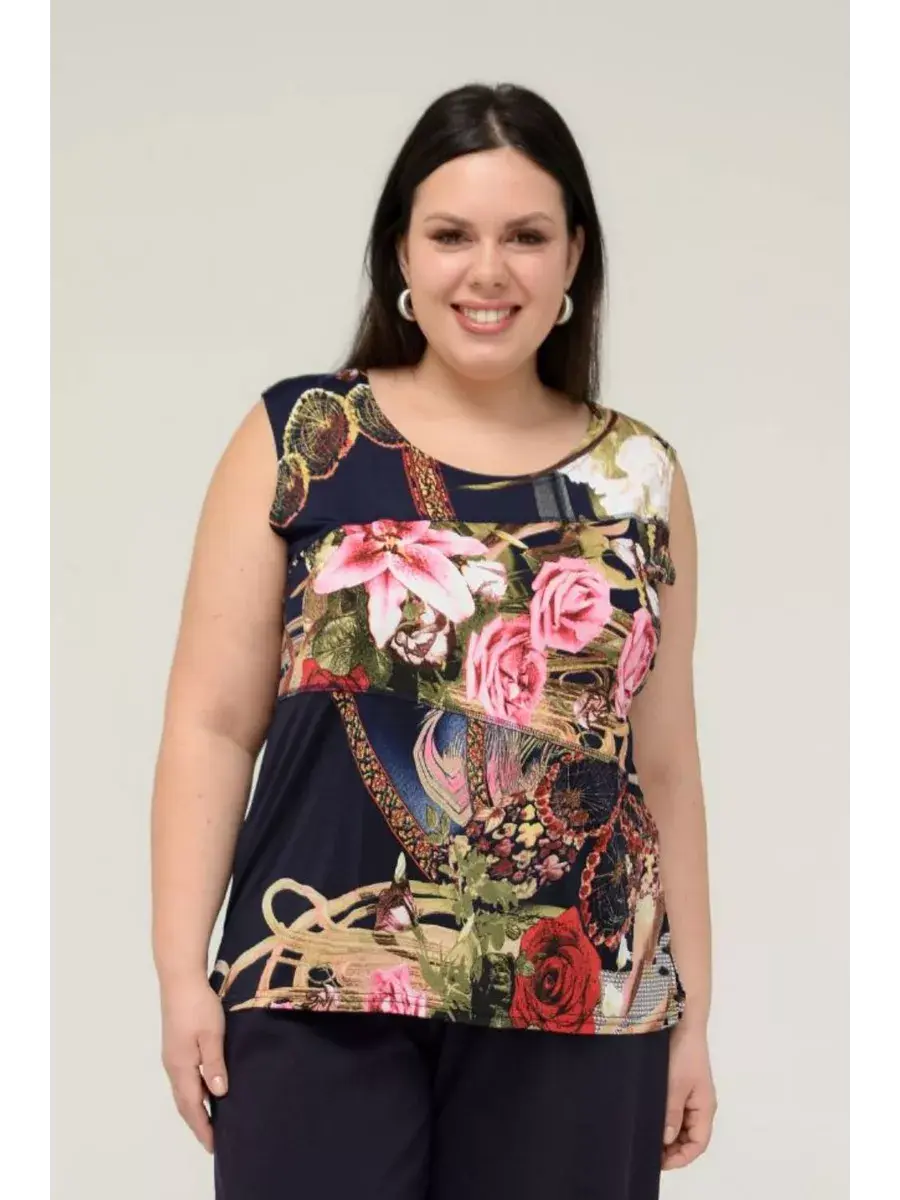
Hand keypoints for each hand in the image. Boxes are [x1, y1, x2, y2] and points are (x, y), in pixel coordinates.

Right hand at [160, 976, 227, 1152]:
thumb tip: (218, 1095)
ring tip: (211, 1119)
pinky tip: (206, 1088)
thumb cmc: (198, 1006)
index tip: (213, 1145)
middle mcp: (173, 1065)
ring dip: (195, 1107)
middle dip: (197, 1122)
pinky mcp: (176, 1045)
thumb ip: (214, 1065)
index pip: (192, 1106)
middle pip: (184, 1102)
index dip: (203, 1126)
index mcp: (181, 1067)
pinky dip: (193, 1091)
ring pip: (183, 1090)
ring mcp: (172, 1055)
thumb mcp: (212, 1035)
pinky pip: (184, 1077)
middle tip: (212, 1139)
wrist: (180, 979)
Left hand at [661, 1020, 716, 1169]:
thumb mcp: (675, 1084)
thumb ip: (671, 1113)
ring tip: (646, 1139)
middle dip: (673, 1149)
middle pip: (690, 1137)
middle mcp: (700, 1105)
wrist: (682, 1021)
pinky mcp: (680, 1085)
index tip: (660, 1163)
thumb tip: (667, 1140)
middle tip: (648, 1153)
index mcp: (705, 1107)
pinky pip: (675, 1111)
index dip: (681, 1157)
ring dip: (668, 1135)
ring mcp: (690, 1095)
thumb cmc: (683, 1052)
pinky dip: (665, 1120)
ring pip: (681, 1125)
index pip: (698, 1144)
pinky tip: (649, 1120)